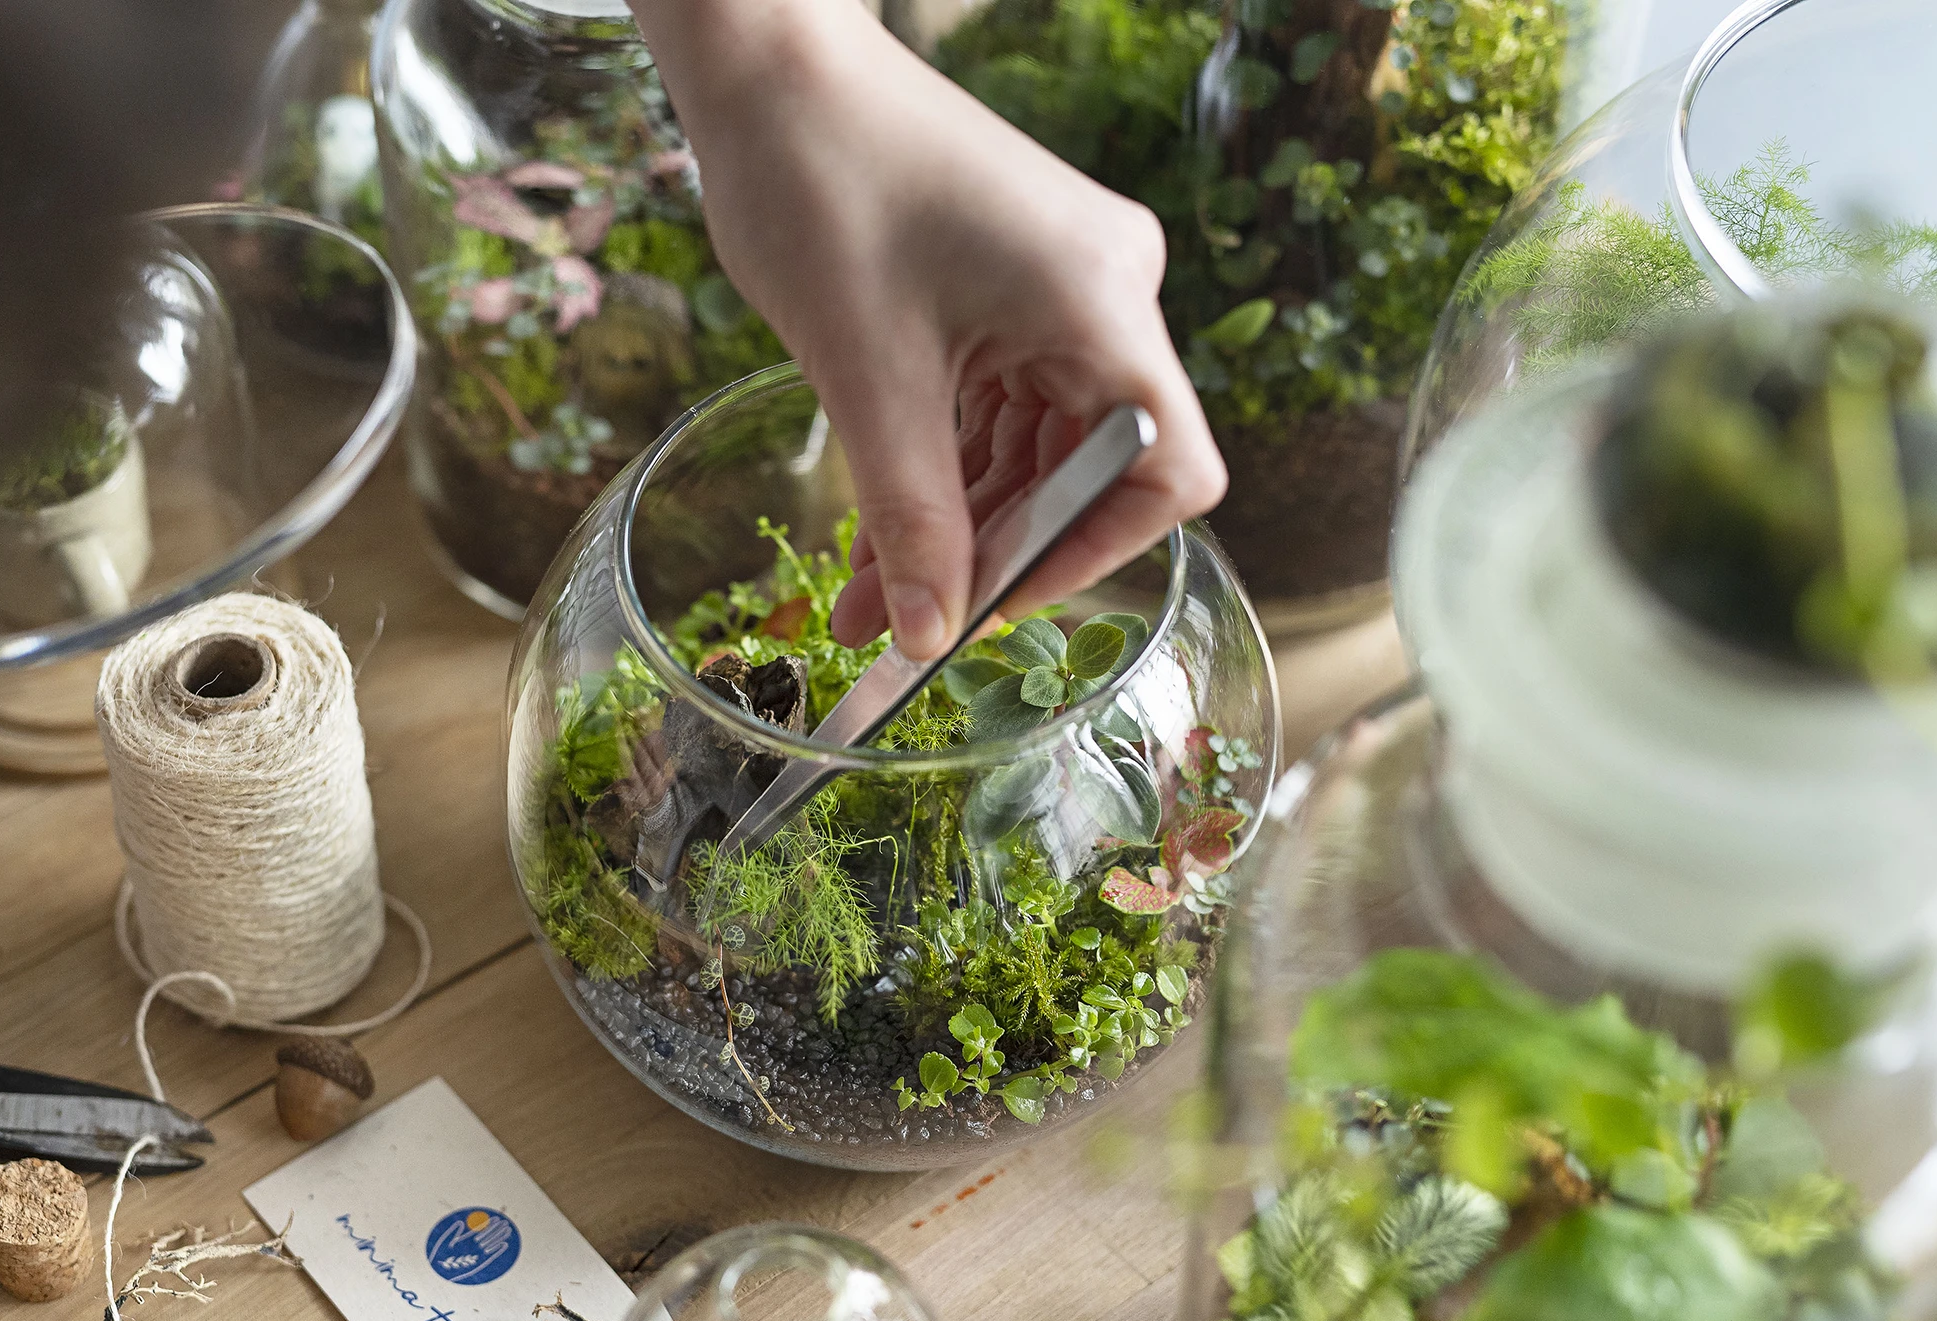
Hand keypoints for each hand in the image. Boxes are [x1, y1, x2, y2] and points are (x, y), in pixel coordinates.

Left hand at [631, 0, 1225, 658]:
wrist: (769, 67)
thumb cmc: (821, 181)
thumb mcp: (865, 376)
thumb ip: (910, 516)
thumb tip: (928, 637)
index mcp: (1103, 302)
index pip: (1166, 472)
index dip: (1093, 554)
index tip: (996, 601)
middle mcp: (1107, 292)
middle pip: (1091, 468)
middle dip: (995, 553)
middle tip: (905, 625)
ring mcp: (1062, 286)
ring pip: (1036, 445)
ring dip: (959, 520)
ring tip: (868, 597)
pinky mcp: (1015, 284)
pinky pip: (1002, 402)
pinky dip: (946, 465)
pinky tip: (880, 530)